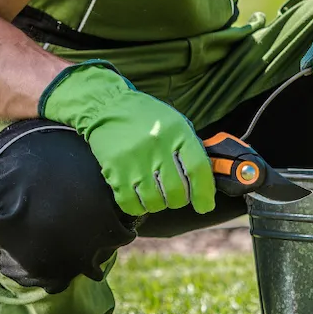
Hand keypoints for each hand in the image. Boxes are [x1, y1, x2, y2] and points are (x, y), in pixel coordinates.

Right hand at [40, 63, 215, 216]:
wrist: (107, 107)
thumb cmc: (145, 117)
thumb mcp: (175, 123)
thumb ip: (191, 148)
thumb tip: (205, 181)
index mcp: (176, 132)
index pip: (197, 169)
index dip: (204, 193)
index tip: (204, 205)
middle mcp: (156, 146)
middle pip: (176, 191)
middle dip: (179, 200)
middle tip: (175, 195)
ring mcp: (133, 160)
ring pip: (154, 202)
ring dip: (159, 204)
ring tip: (156, 193)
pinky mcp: (114, 171)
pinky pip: (130, 204)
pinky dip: (138, 207)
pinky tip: (139, 197)